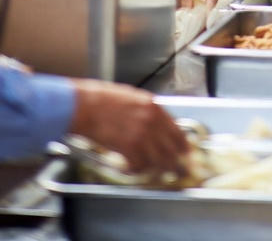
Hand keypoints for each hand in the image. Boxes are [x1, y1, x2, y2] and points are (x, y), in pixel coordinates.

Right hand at [70, 81, 189, 172]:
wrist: (85, 106)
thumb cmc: (104, 99)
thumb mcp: (133, 98)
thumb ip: (148, 111)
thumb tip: (158, 124)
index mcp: (154, 107)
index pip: (177, 130)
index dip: (183, 145)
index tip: (186, 152)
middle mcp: (151, 121)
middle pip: (171, 149)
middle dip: (176, 162)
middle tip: (178, 170)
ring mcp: (141, 135)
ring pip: (158, 160)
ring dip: (158, 168)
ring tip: (158, 173)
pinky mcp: (128, 148)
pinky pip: (140, 165)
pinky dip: (138, 169)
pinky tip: (133, 167)